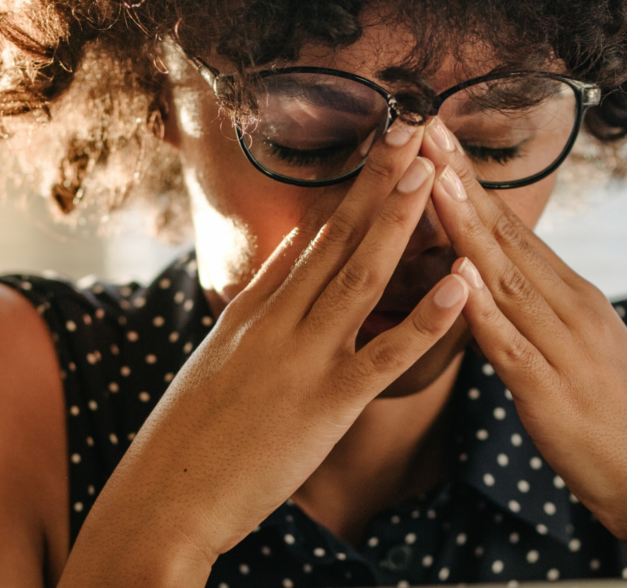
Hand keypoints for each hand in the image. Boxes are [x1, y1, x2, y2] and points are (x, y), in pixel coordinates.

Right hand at [57, 120, 473, 586]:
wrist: (165, 497)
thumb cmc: (189, 441)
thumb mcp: (216, 362)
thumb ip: (254, 311)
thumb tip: (287, 262)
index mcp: (252, 312)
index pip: (309, 239)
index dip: (349, 192)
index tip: (380, 149)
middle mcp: (276, 322)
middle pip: (336, 238)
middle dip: (378, 182)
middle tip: (413, 130)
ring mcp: (302, 358)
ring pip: (362, 276)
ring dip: (400, 221)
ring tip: (433, 173)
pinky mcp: (327, 403)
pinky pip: (388, 354)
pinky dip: (428, 317)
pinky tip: (461, 284)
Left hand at [418, 123, 626, 576]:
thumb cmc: (624, 429)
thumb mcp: (586, 358)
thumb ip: (544, 321)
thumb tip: (502, 292)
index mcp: (577, 300)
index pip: (514, 229)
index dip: (470, 182)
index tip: (435, 135)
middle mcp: (573, 312)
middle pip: (505, 237)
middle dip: (459, 181)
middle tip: (421, 126)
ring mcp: (565, 351)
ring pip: (504, 278)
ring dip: (464, 227)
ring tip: (431, 179)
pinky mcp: (552, 397)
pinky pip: (511, 348)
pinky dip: (482, 312)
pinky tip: (456, 280)